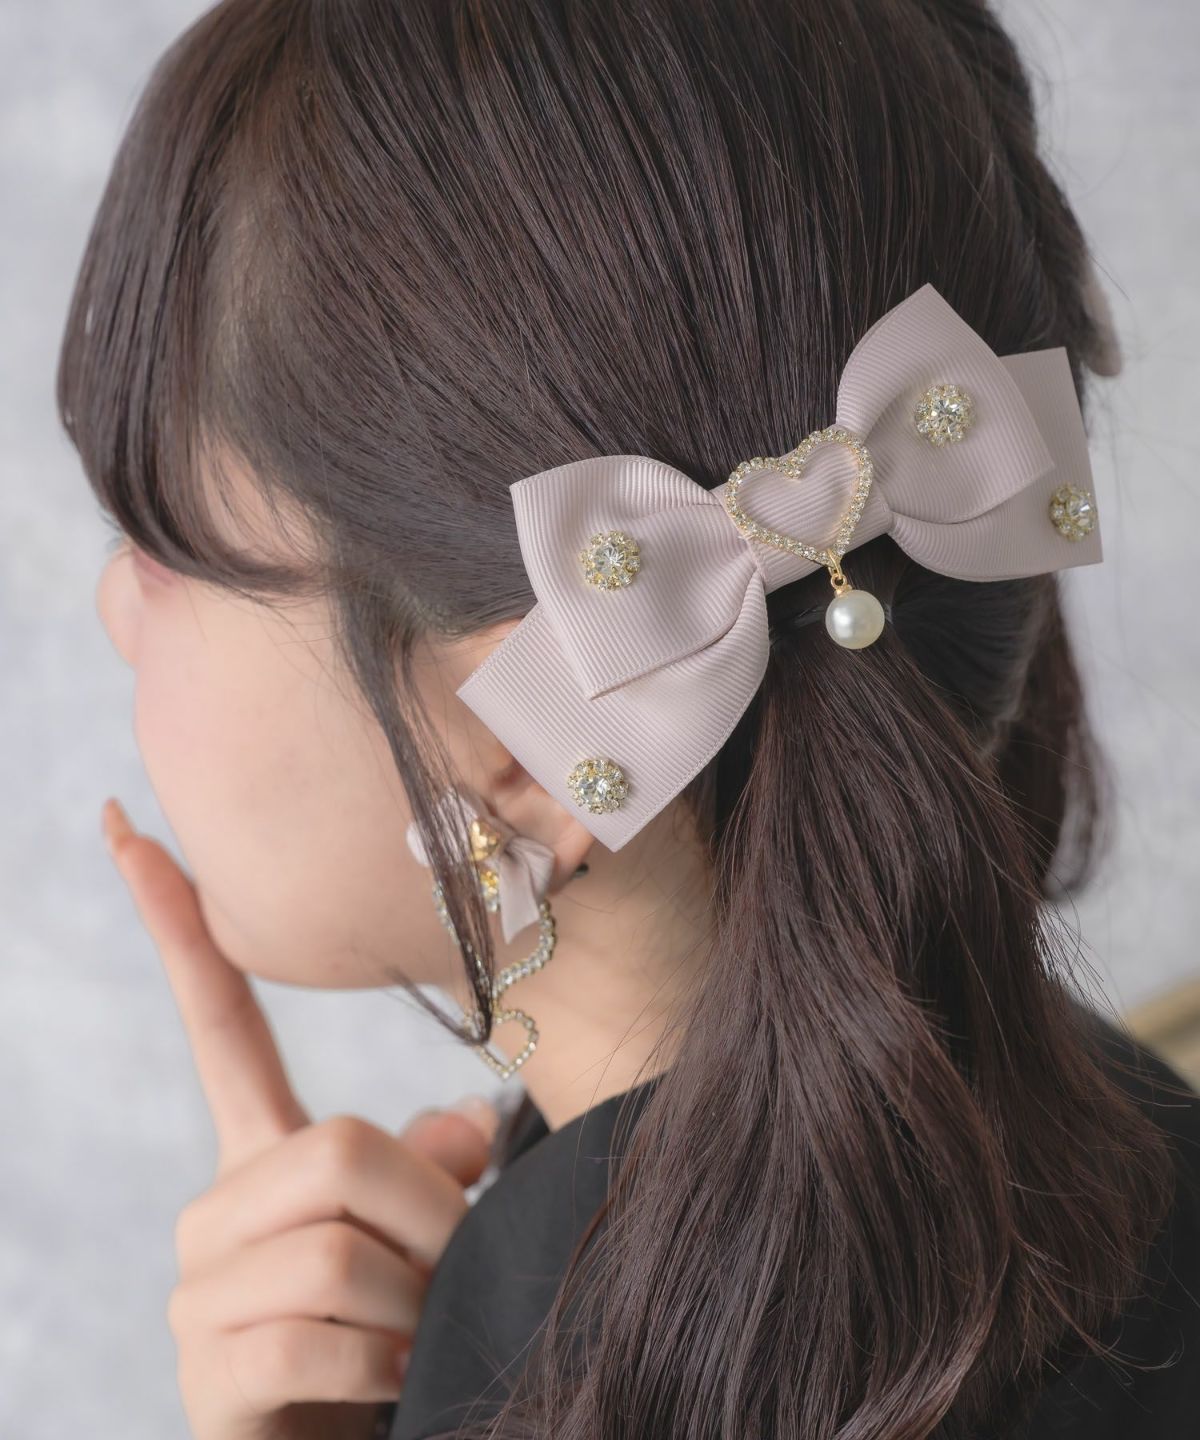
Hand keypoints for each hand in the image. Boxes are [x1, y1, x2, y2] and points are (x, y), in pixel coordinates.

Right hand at [101, 797, 498, 1439]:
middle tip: (450, 1273)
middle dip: (429, 1215)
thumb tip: (464, 1128)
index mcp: (264, 1156)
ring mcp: (202, 1294)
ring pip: (338, 1250)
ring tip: (413, 1338)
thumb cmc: (398, 1335)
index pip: (217, 1020)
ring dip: (415, 1300)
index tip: (127, 827)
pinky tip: (383, 1385)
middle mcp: (218, 1210)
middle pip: (338, 1147)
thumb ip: (433, 1168)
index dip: (174, 923)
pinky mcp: (210, 1376)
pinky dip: (381, 1365)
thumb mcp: (426, 1237)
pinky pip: (316, 1339)